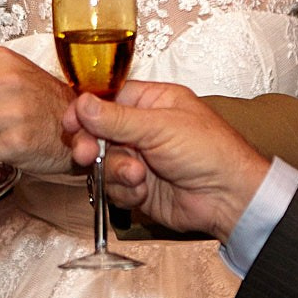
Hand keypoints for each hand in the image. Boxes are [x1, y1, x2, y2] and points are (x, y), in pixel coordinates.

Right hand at [65, 79, 271, 239]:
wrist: (228, 198)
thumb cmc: (210, 152)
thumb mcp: (160, 127)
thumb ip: (117, 117)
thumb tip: (83, 102)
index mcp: (153, 102)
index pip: (107, 100)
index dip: (86, 111)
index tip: (70, 123)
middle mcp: (144, 129)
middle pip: (98, 133)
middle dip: (93, 145)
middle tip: (88, 154)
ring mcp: (140, 158)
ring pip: (104, 163)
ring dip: (116, 172)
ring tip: (138, 176)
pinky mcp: (139, 186)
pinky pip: (113, 187)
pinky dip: (126, 191)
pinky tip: (144, 191)